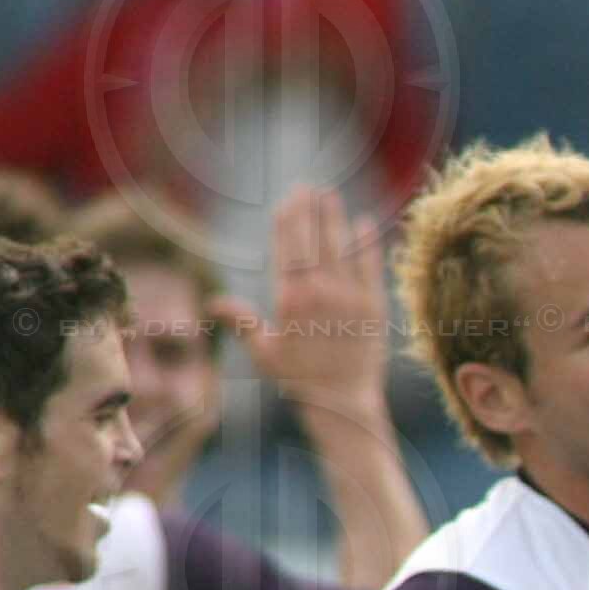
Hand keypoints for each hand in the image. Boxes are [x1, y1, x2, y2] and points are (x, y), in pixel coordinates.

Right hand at [216, 186, 390, 416]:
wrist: (343, 402)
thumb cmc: (298, 380)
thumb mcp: (263, 351)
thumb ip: (241, 321)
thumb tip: (212, 301)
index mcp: (290, 300)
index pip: (288, 250)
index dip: (288, 222)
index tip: (287, 201)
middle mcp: (321, 294)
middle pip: (314, 241)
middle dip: (310, 211)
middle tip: (308, 187)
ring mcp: (351, 298)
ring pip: (342, 248)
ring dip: (336, 219)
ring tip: (331, 195)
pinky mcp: (375, 307)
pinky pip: (372, 268)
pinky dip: (368, 245)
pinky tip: (366, 223)